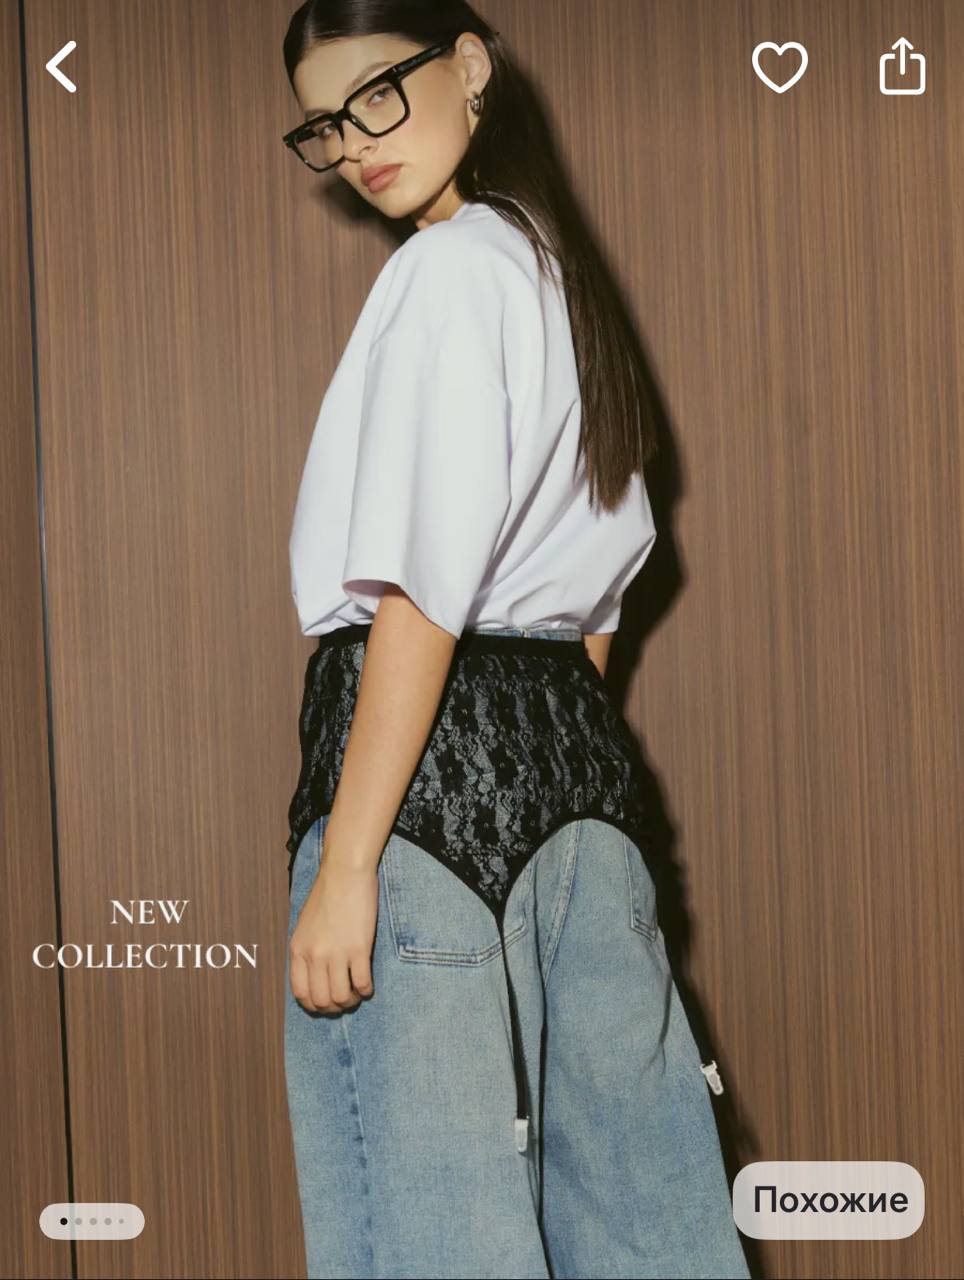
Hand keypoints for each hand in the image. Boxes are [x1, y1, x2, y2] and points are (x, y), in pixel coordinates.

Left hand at [288, 851, 378, 1013]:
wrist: (345, 873)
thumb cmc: (327, 894)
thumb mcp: (305, 925)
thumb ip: (306, 950)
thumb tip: (312, 974)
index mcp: (298, 950)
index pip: (301, 994)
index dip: (314, 1006)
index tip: (326, 1004)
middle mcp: (314, 955)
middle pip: (322, 1000)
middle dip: (335, 1008)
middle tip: (345, 1000)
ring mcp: (336, 952)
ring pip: (342, 997)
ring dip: (352, 1000)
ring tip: (358, 992)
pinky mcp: (359, 948)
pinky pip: (363, 982)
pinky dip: (367, 989)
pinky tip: (369, 984)